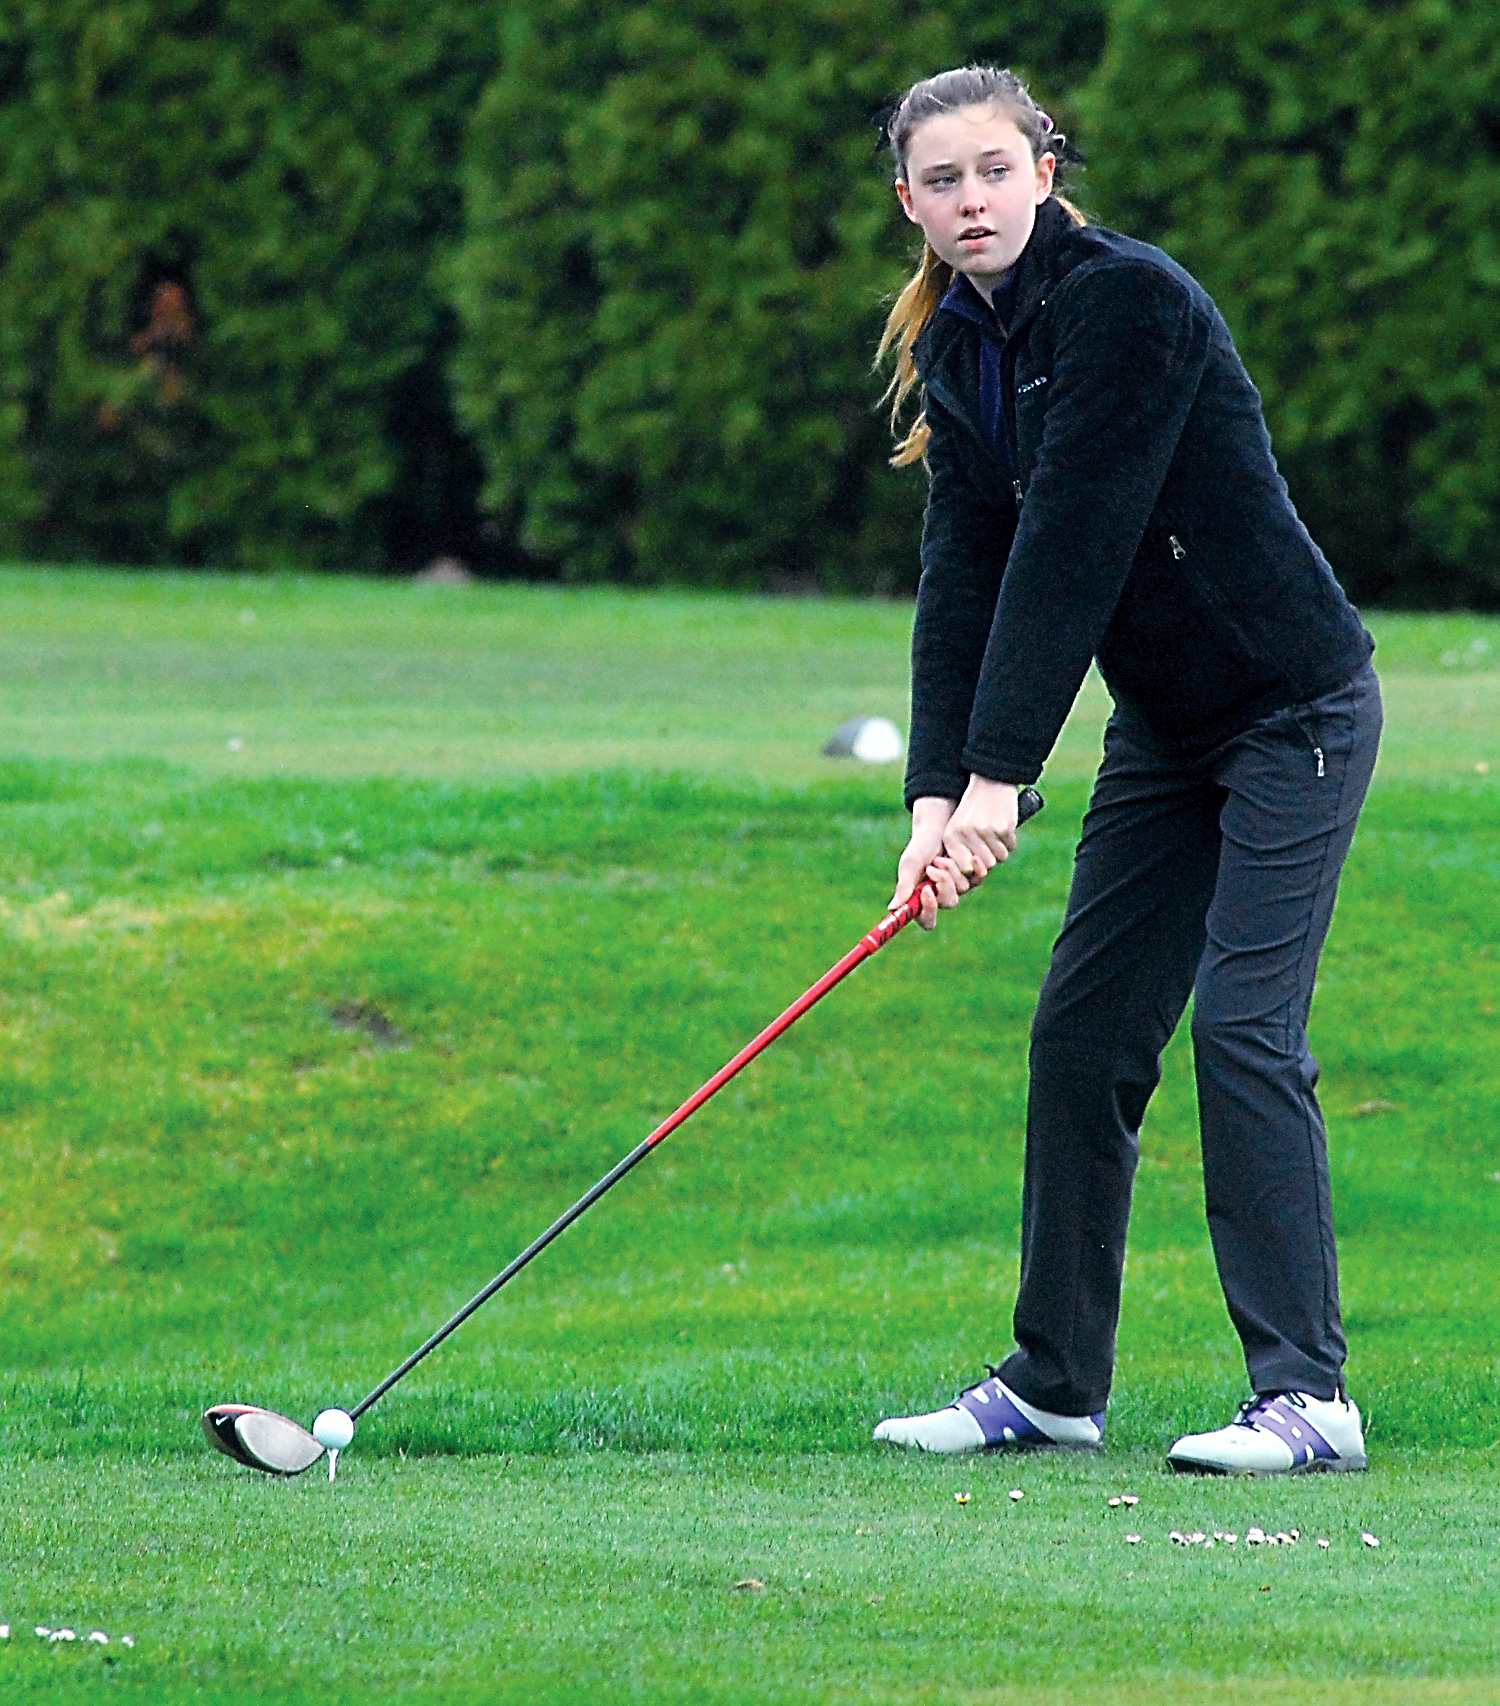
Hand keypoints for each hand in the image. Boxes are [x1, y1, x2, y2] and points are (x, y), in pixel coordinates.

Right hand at [891, 795, 963, 929]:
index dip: (928, 910)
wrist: (938, 827)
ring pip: (963, 888)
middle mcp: (941, 897)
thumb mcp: (911, 864)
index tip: (926, 890)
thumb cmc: (920, 847)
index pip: (927, 920)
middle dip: (943, 882)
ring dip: (951, 868)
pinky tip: (968, 856)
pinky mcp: (973, 876)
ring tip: (941, 856)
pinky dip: (972, 866)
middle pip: (949, 903)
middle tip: (933, 866)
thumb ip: (904, 885)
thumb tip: (892, 908)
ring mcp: (958, 888)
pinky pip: (977, 878)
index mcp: (922, 900)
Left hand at [941, 776, 1018, 888]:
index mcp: (952, 835)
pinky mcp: (1004, 827)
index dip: (974, 868)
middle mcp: (966, 835)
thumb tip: (974, 877)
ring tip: (995, 831)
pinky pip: (1011, 846)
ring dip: (1001, 848)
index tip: (978, 859)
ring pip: (1000, 858)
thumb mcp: (959, 827)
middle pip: (985, 866)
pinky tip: (1003, 825)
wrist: (990, 781)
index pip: (964, 869)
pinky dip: (1010, 839)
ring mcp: (985, 831)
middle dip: (990, 857)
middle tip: (989, 841)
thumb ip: (961, 853)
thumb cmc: (973, 810)